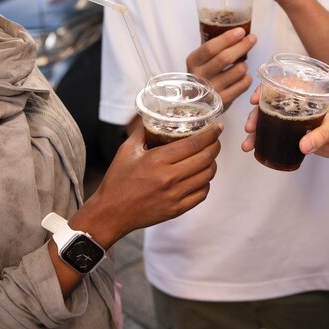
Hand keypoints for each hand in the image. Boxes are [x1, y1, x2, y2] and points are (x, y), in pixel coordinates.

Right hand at [71, 118, 222, 247]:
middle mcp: (169, 178)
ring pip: (207, 176)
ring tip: (209, 156)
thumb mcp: (127, 150)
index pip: (194, 144)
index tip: (217, 128)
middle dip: (215, 146)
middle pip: (205, 158)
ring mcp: (175, 195)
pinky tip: (200, 176)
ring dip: (212, 164)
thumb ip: (143, 131)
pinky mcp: (177, 209)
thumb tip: (155, 115)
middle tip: (215, 140)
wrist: (111, 213)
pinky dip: (205, 182)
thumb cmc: (118, 180)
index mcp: (157, 160)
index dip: (210, 134)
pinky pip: (202, 193)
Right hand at [186, 27, 254, 109]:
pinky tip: (241, 77)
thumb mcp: (201, 60)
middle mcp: (201, 76)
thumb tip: (239, 34)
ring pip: (238, 71)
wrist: (197, 102)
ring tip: (241, 64)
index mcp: (194, 62)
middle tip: (252, 39)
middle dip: (242, 46)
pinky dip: (246, 78)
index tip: (241, 31)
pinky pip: (244, 84)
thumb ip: (215, 48)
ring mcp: (212, 90)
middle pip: (225, 58)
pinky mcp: (224, 101)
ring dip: (244, 64)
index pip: (211, 47)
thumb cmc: (203, 75)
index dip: (227, 38)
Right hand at [242, 91, 328, 159]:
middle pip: (270, 104)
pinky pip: (274, 135)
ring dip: (256, 131)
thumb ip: (320, 136)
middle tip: (250, 127)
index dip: (266, 90)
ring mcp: (293, 119)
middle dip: (256, 115)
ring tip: (248, 144)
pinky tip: (253, 147)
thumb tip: (304, 145)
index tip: (255, 100)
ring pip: (268, 121)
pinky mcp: (292, 134)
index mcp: (307, 95)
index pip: (282, 86)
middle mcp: (297, 105)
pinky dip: (262, 141)